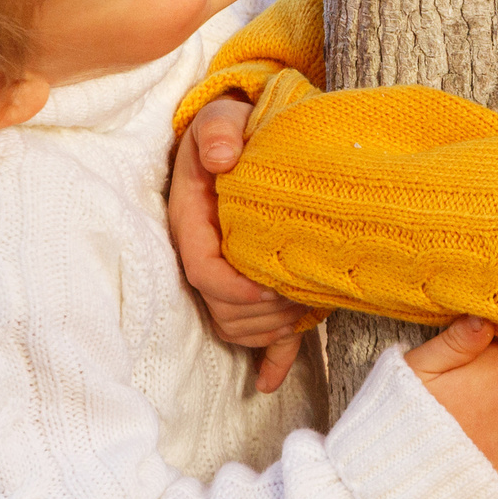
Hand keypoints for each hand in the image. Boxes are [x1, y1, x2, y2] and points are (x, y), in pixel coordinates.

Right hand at [169, 98, 305, 389]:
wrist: (245, 136)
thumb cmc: (235, 127)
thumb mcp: (223, 117)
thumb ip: (219, 130)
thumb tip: (222, 155)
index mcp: (192, 222)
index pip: (204, 272)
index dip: (235, 287)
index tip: (270, 281)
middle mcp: (204, 255)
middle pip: (224, 310)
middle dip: (264, 311)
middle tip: (302, 291)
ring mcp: (226, 275)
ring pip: (238, 328)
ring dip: (273, 327)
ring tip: (305, 304)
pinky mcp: (248, 285)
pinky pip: (254, 337)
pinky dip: (267, 359)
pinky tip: (271, 381)